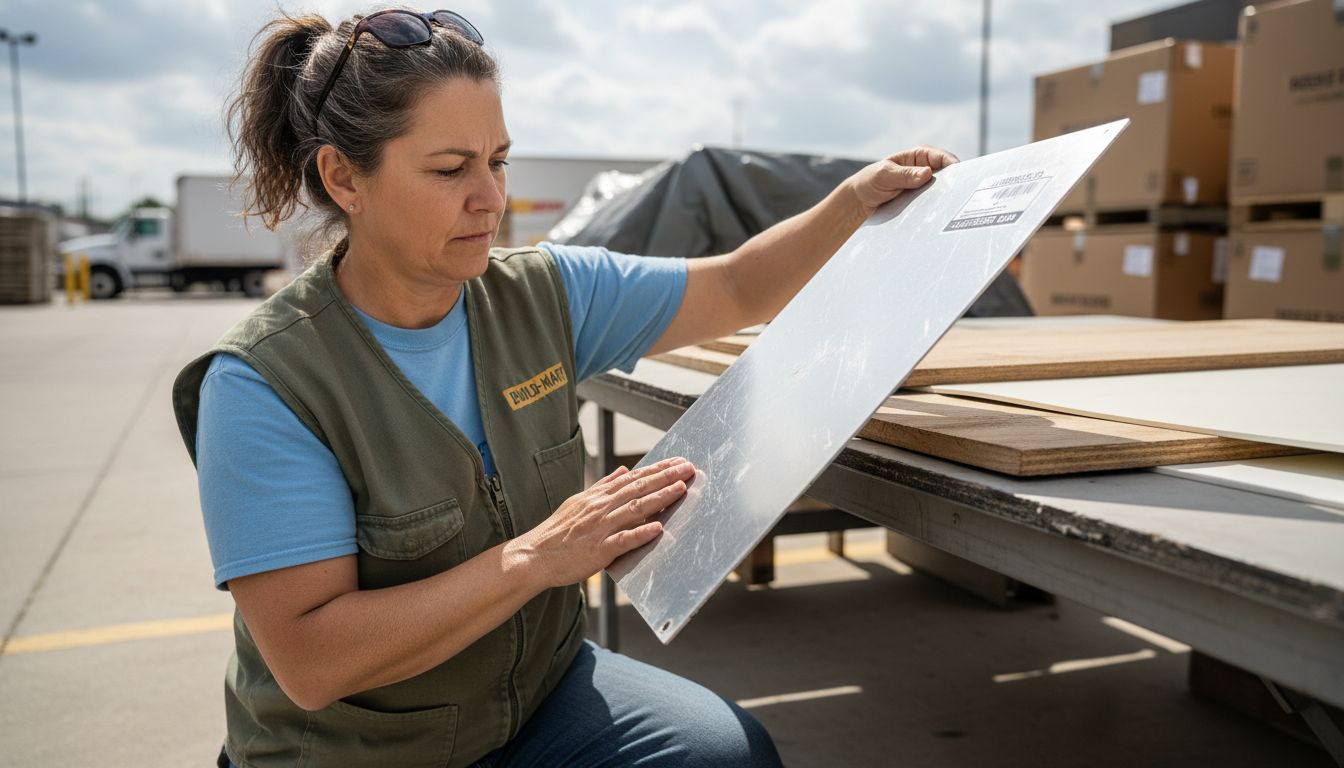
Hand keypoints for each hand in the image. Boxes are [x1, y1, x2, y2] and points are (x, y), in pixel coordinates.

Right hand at [511, 457, 694, 587]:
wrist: (535, 555)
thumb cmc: (558, 531)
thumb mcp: (579, 501)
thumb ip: (603, 486)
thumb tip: (624, 470)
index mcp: (598, 497)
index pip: (633, 478)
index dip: (658, 469)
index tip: (678, 462)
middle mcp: (601, 508)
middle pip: (638, 489)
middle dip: (666, 477)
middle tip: (688, 468)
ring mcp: (600, 528)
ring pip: (635, 509)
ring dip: (659, 499)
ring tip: (680, 489)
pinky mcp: (598, 550)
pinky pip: (623, 540)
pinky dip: (641, 533)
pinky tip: (658, 528)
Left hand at [848, 146, 959, 215]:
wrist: (859, 203)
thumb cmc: (869, 182)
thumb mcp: (884, 175)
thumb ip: (904, 175)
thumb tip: (927, 173)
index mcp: (919, 156)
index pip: (944, 158)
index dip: (955, 167)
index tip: (959, 180)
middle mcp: (926, 170)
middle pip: (948, 176)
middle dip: (954, 185)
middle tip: (958, 198)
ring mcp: (925, 187)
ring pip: (943, 192)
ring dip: (946, 200)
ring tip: (949, 209)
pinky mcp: (922, 203)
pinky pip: (934, 206)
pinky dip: (937, 210)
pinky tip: (939, 217)